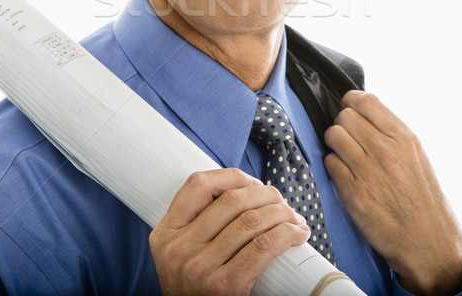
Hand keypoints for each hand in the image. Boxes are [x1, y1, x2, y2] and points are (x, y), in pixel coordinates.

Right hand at [149, 168, 310, 295]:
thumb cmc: (196, 289)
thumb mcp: (182, 253)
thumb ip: (197, 224)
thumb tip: (245, 190)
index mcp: (165, 233)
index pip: (197, 184)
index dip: (231, 176)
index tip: (253, 182)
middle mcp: (178, 248)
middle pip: (231, 200)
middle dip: (265, 194)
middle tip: (281, 201)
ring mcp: (199, 268)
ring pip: (251, 220)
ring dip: (282, 213)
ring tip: (294, 217)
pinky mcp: (224, 287)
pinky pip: (263, 247)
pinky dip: (286, 234)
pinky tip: (297, 234)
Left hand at [324, 91, 461, 295]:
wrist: (429, 242)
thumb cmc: (422, 198)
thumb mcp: (416, 155)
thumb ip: (390, 131)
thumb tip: (362, 110)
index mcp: (403, 138)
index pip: (365, 100)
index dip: (351, 102)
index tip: (350, 110)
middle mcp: (386, 151)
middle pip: (344, 116)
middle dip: (342, 124)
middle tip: (348, 138)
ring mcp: (368, 171)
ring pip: (333, 135)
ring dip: (334, 144)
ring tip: (344, 155)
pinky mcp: (354, 193)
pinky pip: (329, 162)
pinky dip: (333, 166)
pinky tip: (345, 175)